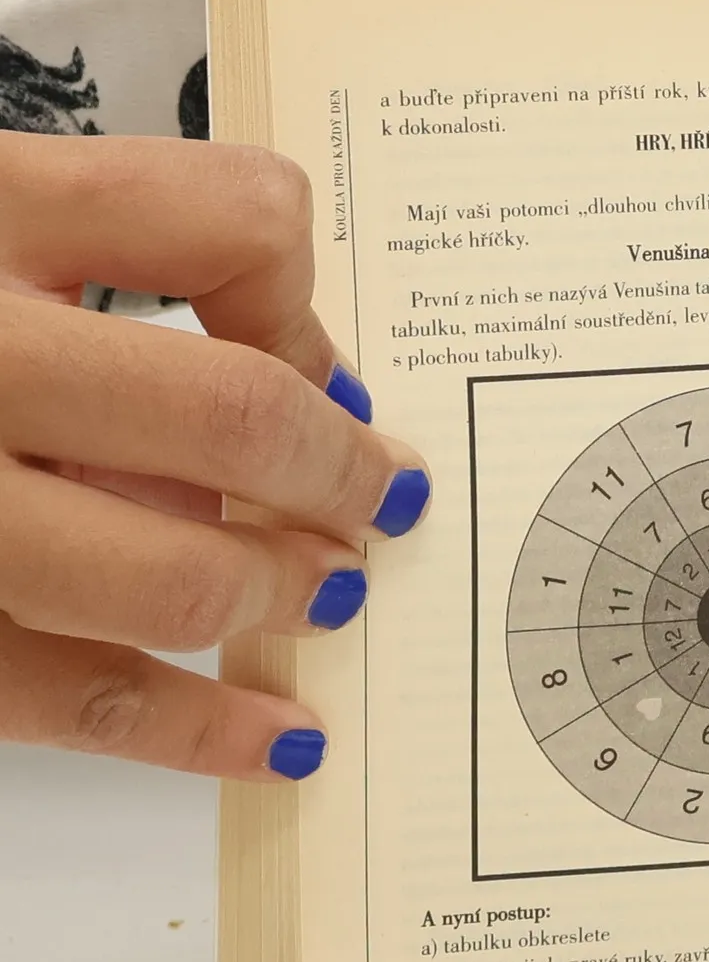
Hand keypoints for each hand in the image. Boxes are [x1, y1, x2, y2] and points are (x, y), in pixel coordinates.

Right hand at [0, 133, 431, 779]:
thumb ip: (128, 252)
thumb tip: (307, 375)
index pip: (230, 219)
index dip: (307, 299)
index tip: (327, 370)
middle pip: (225, 413)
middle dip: (332, 472)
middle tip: (377, 500)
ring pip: (169, 574)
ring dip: (279, 591)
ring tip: (321, 595)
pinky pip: (79, 699)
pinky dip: (199, 731)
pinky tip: (277, 742)